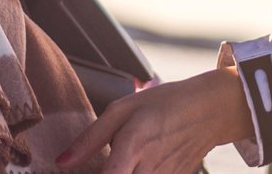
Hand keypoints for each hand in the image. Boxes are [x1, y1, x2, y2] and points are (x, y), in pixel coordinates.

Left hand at [58, 66, 252, 173]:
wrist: (210, 111)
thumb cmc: (164, 104)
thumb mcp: (123, 109)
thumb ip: (90, 138)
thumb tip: (62, 162)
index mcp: (133, 145)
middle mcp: (149, 169)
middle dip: (109, 173)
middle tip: (107, 162)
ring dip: (121, 173)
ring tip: (121, 162)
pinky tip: (135, 166)